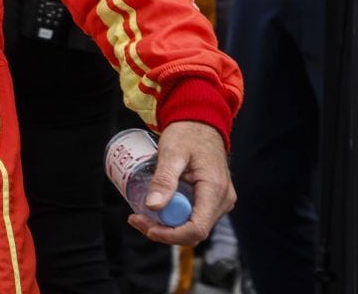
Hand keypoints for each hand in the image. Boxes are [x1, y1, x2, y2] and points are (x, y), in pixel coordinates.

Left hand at [129, 120, 233, 246]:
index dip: (171, 235)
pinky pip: (192, 216)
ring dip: (166, 226)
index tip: (147, 227)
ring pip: (192, 226)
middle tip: (136, 218)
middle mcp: (222, 201)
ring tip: (140, 215)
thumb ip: (164, 178)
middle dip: (164, 231)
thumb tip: (153, 206)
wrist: (200, 123)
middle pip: (193, 231)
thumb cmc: (187, 133)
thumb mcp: (172, 152)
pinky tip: (154, 209)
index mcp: (215, 190)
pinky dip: (172, 217)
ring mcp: (218, 202)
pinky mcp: (210, 200)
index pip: (197, 228)